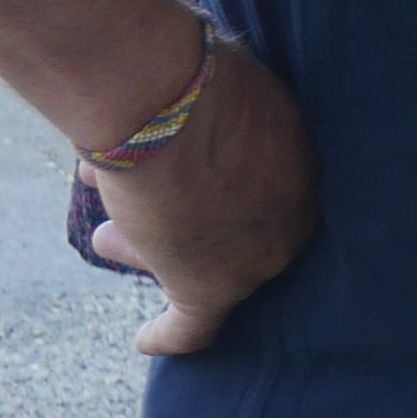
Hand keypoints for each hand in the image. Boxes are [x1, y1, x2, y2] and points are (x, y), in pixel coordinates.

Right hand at [80, 38, 320, 356]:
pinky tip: (149, 341)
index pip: (266, 185)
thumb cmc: (192, 76)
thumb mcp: (225, 85)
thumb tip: (189, 95)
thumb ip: (220, 108)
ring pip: (198, 259)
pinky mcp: (211, 287)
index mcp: (305, 163)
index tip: (203, 180)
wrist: (165, 101)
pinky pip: (193, 325)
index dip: (225, 181)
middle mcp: (293, 215)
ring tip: (111, 238)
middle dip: (189, 210)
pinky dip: (170, 335)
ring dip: (149, 245)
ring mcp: (258, 256)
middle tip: (154, 206)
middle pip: (234, 222)